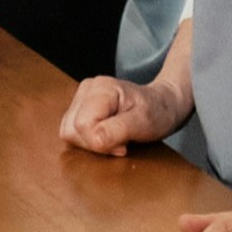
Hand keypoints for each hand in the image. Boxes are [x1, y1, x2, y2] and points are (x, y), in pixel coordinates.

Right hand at [59, 72, 180, 156]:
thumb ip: (118, 130)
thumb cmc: (157, 112)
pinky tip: (106, 136)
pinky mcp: (80, 108)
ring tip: (115, 138)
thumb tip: (95, 139)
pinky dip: (88, 141)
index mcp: (101, 88)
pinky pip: (72, 132)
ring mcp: (81, 98)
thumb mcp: (144, 122)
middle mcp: (87, 88)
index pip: (82, 125)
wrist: (163, 105)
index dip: (99, 142)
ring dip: (90, 144)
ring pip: (68, 132)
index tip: (123, 144)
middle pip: (71, 129)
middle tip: (121, 142)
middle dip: (94, 144)